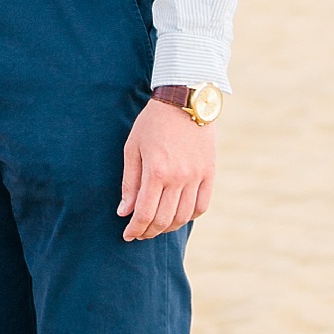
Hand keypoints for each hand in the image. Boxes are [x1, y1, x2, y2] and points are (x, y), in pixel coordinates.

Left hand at [118, 99, 216, 240]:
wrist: (184, 98)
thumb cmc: (153, 122)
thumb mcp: (133, 147)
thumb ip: (129, 182)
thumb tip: (124, 212)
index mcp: (156, 171)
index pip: (145, 213)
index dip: (135, 229)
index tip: (128, 235)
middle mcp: (179, 178)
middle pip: (164, 219)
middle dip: (149, 231)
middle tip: (140, 232)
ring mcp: (197, 176)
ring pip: (183, 217)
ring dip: (168, 226)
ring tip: (157, 225)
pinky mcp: (209, 173)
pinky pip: (202, 206)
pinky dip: (190, 216)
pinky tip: (178, 215)